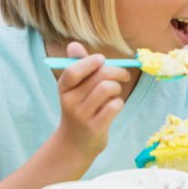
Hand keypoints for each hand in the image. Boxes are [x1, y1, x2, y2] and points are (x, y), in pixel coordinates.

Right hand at [53, 42, 128, 157]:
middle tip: (123, 75)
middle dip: (116, 72)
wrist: (75, 143)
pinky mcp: (95, 127)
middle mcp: (70, 101)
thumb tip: (73, 44)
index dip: (90, 62)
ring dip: (117, 88)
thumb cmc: (80, 108)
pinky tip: (114, 107)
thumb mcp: (75, 88)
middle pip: (98, 76)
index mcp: (64, 87)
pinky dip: (119, 103)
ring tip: (116, 93)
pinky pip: (114, 105)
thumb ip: (78, 66)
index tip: (102, 60)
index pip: (73, 70)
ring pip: (107, 88)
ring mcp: (82, 115)